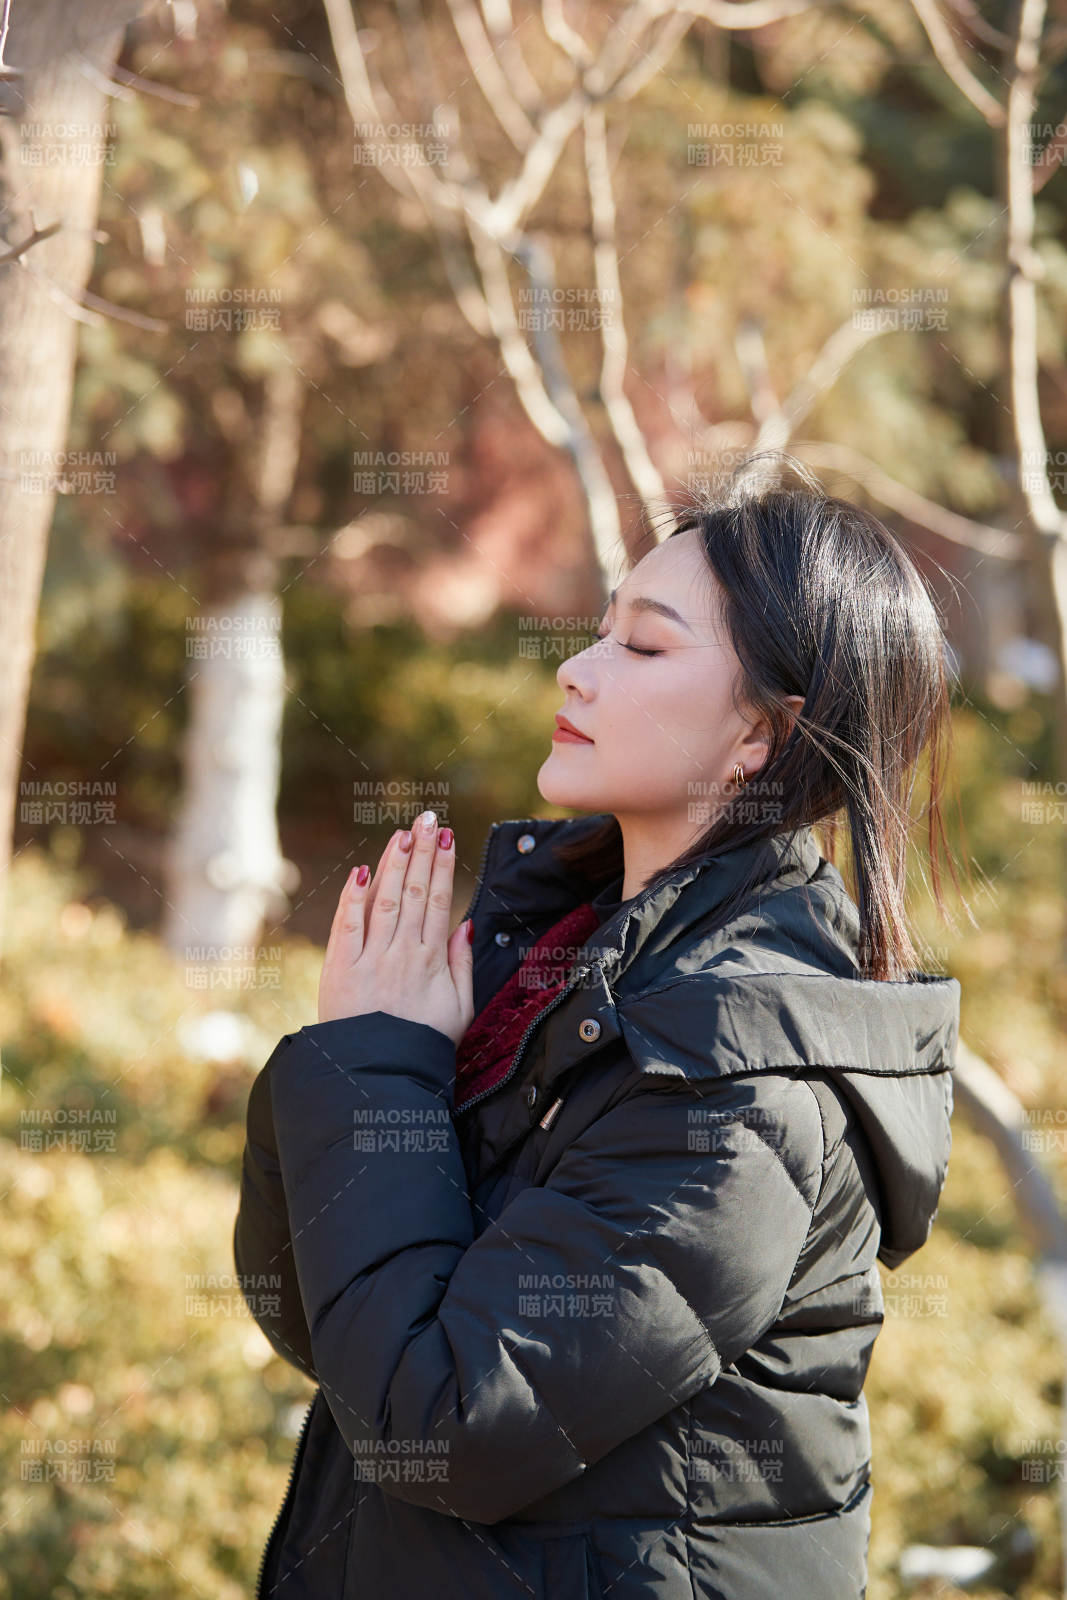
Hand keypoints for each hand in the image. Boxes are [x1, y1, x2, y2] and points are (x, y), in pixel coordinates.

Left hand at [316, 811, 474, 1047]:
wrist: (381, 1076)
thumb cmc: (424, 1045)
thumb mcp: (460, 1009)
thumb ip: (462, 964)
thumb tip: (464, 924)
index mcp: (432, 961)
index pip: (440, 900)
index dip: (443, 865)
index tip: (447, 836)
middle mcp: (403, 954)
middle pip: (415, 892)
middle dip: (421, 851)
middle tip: (427, 819)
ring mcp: (371, 959)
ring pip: (385, 901)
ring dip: (393, 864)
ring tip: (402, 834)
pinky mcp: (341, 969)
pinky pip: (347, 926)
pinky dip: (353, 897)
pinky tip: (362, 871)